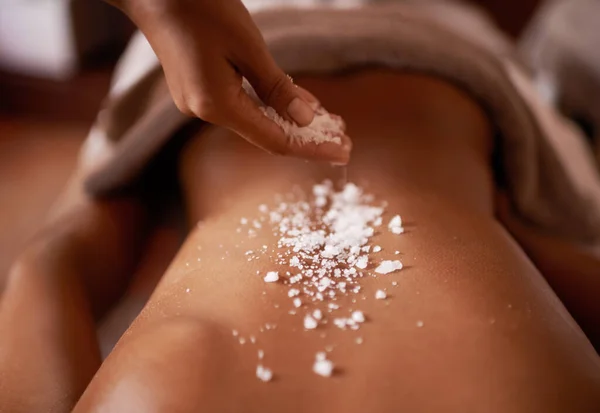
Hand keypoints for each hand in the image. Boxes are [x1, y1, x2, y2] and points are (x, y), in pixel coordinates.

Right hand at [107, 0, 350, 163]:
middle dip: (308, 138)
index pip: (276, 141)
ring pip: (257, 122)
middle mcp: (206, 112)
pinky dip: (272, 108)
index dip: (312, 148)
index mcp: (217, 105)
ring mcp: (200, 102)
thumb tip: (305, 118)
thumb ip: (276, 87)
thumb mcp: (247, 46)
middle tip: (345, 139)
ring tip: (330, 124)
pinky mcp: (200, 90)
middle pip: (267, 135)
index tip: (344, 153)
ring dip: (293, 123)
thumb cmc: (200, 7)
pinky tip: (297, 106)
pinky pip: (244, 107)